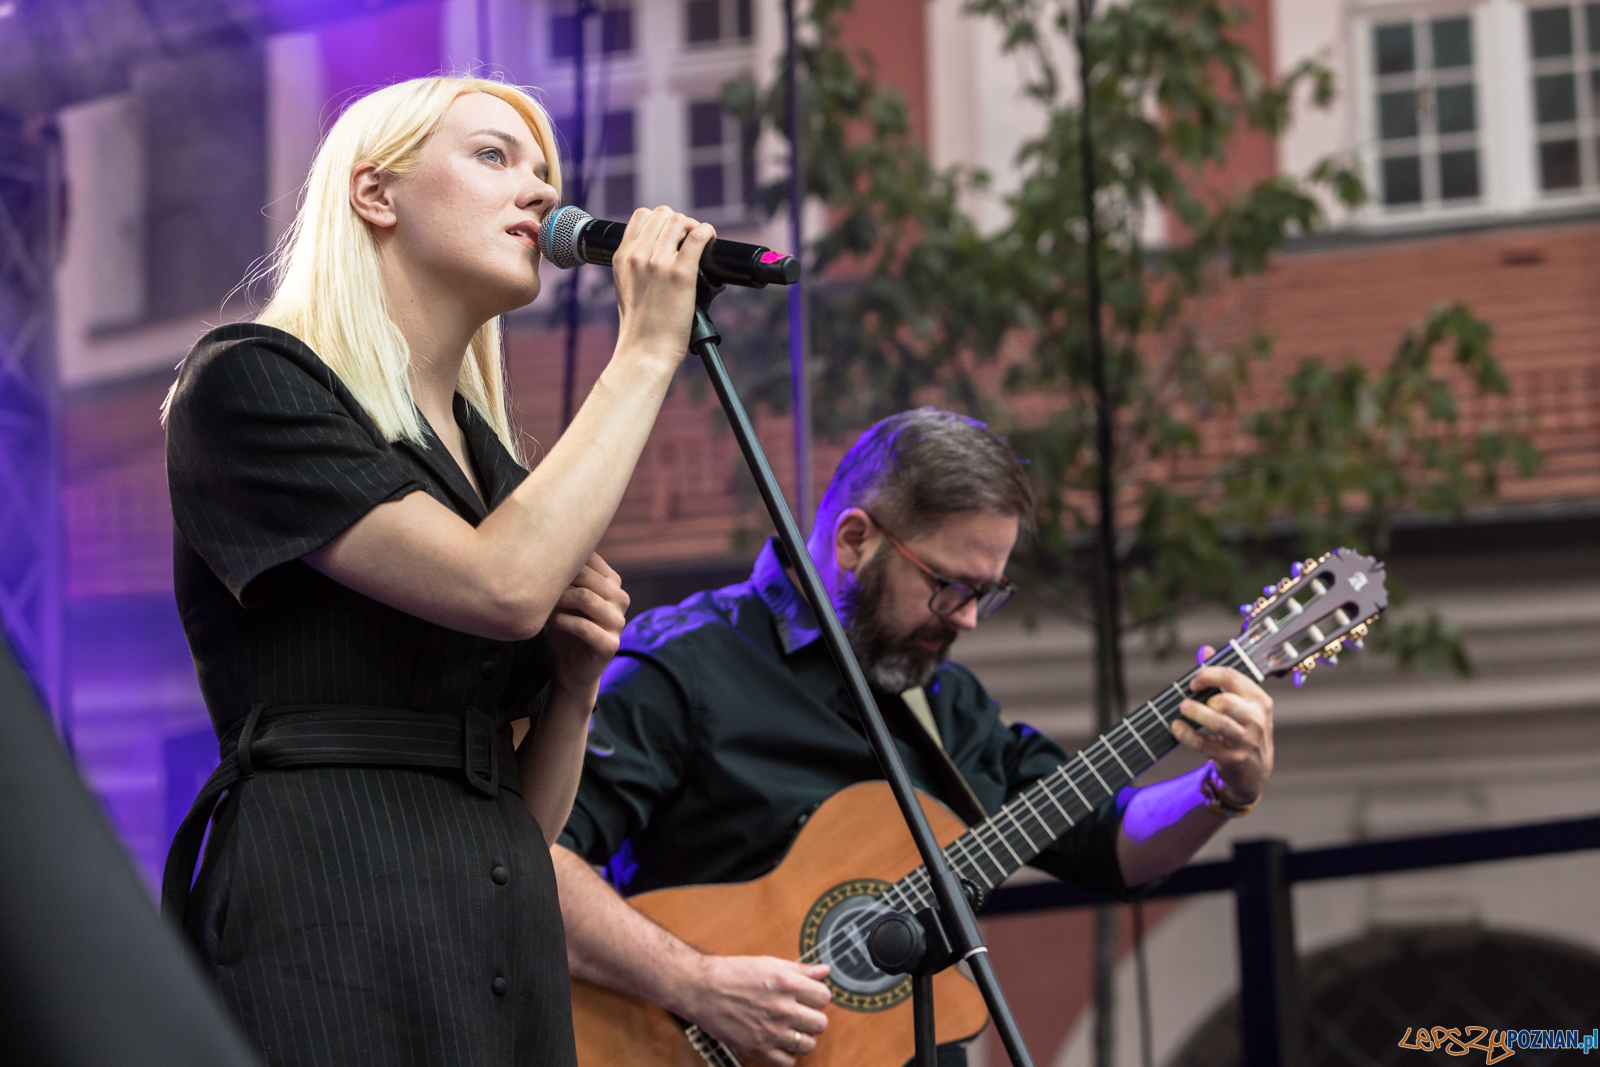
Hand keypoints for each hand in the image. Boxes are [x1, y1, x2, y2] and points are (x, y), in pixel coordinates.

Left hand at [545, 553, 628, 698]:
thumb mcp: (564, 598)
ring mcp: (618, 622)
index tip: (537, 564)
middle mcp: (620, 599)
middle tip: (533, 585)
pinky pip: (583, 626)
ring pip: (585, 598)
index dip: (562, 559)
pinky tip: (547, 622)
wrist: (571, 669)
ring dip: (557, 600)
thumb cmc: (564, 628)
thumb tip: (538, 542)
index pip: (590, 559)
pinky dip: (560, 621)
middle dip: (558, 579)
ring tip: (540, 605)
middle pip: (587, 576)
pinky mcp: (610, 645)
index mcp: (612, 583)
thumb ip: (563, 576)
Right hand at [611, 206, 715, 368]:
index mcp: (622, 257)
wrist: (644, 351)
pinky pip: (698, 236)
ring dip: (693, 227)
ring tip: (699, 243)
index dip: (661, 221)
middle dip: (679, 222)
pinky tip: (710, 240)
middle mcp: (638, 255)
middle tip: (688, 240)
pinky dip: (708, 232)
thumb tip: (658, 252)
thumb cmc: (640, 327)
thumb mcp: (626, 287)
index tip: (672, 235)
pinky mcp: (681, 273)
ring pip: (681, 221)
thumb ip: (636, 265)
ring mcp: (659, 262)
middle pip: (663, 214)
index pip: (642, 216)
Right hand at [682, 955, 831, 1066]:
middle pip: (820, 1023)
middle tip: (800, 1013)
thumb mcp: (769, 963)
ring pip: (809, 1044)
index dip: (817, 997)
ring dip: (802, 1037)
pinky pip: (788, 1063)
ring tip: (789, 1029)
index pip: (824, 997)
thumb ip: (800, 969)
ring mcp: (771, 1031)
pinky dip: (787, 1055)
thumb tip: (824, 971)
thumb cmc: (732, 974)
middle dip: (812, 1017)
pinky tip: (779, 1043)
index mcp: (786, 983)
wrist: (701, 989)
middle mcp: (782, 1008)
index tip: (809, 997)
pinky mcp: (758, 1049)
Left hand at [1172, 661, 1273, 804]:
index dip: (1208, 674)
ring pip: (1218, 722)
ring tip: (1183, 708)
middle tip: (1187, 698)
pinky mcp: (1233, 759)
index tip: (1194, 680)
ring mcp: (1246, 741)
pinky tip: (1176, 727)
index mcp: (1259, 700)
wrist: (1255, 773)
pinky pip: (1204, 744)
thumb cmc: (1245, 731)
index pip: (1232, 677)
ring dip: (1195, 713)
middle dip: (1203, 695)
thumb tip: (1205, 650)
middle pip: (1226, 700)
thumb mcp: (1243, 704)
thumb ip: (1224, 678)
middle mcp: (1256, 720)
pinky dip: (1186, 734)